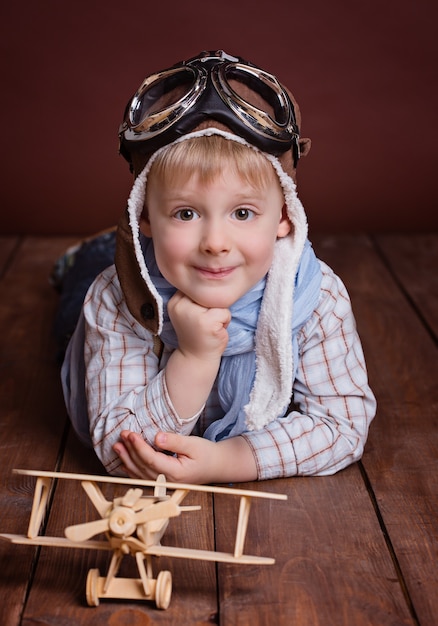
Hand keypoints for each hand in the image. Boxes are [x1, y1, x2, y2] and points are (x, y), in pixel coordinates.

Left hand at [113, 430, 257, 483]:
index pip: (152, 460)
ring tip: (117, 446)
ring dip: (126, 459)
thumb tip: (156, 437)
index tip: (130, 435)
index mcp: (176, 473)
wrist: (215, 466)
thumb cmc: (206, 454)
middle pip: (142, 467)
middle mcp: (167, 482)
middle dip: (130, 450)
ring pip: (140, 474)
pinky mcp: (162, 482)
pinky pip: (143, 477)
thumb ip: (174, 441)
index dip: (139, 447)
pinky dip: (131, 469)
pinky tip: (123, 460)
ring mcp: (164, 484)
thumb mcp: (193, 444)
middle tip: (122, 434)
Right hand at [164, 292, 230, 417]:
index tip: (199, 316)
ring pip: (218, 302)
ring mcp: (193, 313)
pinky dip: (225, 322)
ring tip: (211, 326)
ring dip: (220, 315)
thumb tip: (214, 282)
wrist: (195, 358)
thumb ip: (195, 298)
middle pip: (209, 293)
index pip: (199, 288)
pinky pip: (225, 313)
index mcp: (175, 301)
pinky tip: (215, 331)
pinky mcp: (206, 322)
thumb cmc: (197, 333)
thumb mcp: (190, 311)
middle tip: (205, 323)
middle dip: (212, 307)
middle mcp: (180, 305)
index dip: (204, 301)